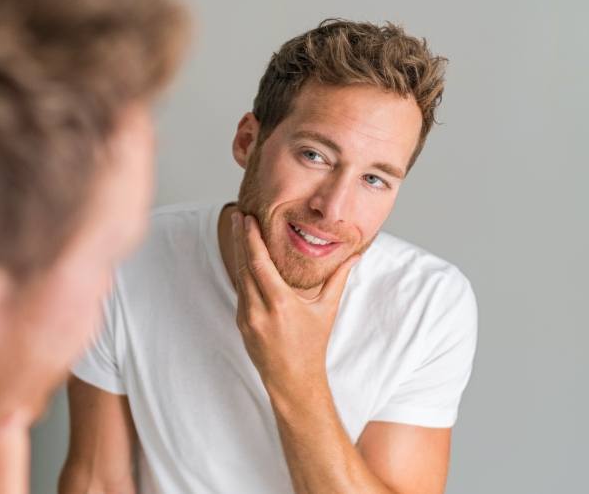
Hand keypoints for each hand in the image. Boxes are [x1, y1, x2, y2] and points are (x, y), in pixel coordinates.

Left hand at [230, 213, 358, 401]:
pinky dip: (243, 273)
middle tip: (238, 215)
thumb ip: (338, 279)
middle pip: (244, 265)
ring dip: (239, 253)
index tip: (247, 218)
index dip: (251, 238)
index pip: (260, 263)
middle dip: (241, 238)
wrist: (293, 380)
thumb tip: (356, 254)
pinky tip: (244, 258)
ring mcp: (246, 316)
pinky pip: (241, 291)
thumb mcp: (327, 310)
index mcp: (280, 303)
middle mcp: (258, 309)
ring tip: (240, 231)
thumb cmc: (313, 345)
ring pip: (239, 277)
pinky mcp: (241, 322)